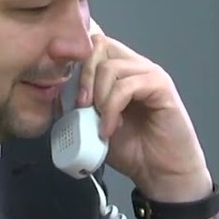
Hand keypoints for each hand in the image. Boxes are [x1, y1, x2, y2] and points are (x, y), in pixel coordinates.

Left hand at [77, 19, 213, 208]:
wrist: (160, 173)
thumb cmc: (132, 149)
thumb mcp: (93, 124)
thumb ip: (79, 104)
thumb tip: (57, 91)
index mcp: (119, 71)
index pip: (92, 45)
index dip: (74, 62)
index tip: (66, 91)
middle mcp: (134, 66)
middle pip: (99, 45)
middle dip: (83, 76)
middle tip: (80, 106)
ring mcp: (149, 74)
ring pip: (110, 67)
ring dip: (98, 98)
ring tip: (99, 124)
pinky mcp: (161, 86)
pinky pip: (127, 86)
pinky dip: (112, 109)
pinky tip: (110, 128)